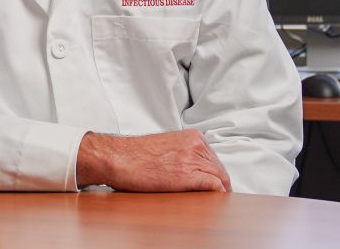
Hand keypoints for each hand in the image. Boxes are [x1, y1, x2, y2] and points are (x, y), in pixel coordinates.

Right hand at [75, 130, 231, 191]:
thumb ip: (182, 152)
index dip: (217, 174)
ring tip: (218, 203)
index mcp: (192, 137)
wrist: (118, 157)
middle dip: (221, 183)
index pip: (214, 158)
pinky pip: (214, 185)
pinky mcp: (186, 175)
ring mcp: (192, 159)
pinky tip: (215, 201)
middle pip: (220, 168)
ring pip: (220, 177)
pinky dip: (218, 194)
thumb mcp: (166, 146)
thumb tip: (191, 168)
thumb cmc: (135, 155)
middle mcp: (195, 145)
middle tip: (220, 197)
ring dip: (221, 190)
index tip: (216, 185)